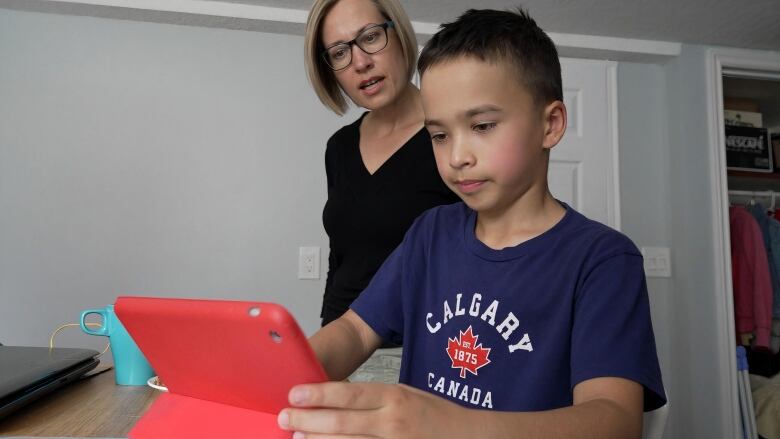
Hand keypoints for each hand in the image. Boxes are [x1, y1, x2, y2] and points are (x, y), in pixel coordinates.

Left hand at [277, 381, 474, 438]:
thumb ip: (372, 398)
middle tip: (284, 416)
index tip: (294, 393)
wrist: (469, 437)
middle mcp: (393, 423)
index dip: (318, 394)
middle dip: (308, 419)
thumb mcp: (406, 394)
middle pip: (341, 421)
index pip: (349, 394)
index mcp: (395, 397)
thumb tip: (334, 399)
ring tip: (296, 435)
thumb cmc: (435, 415)